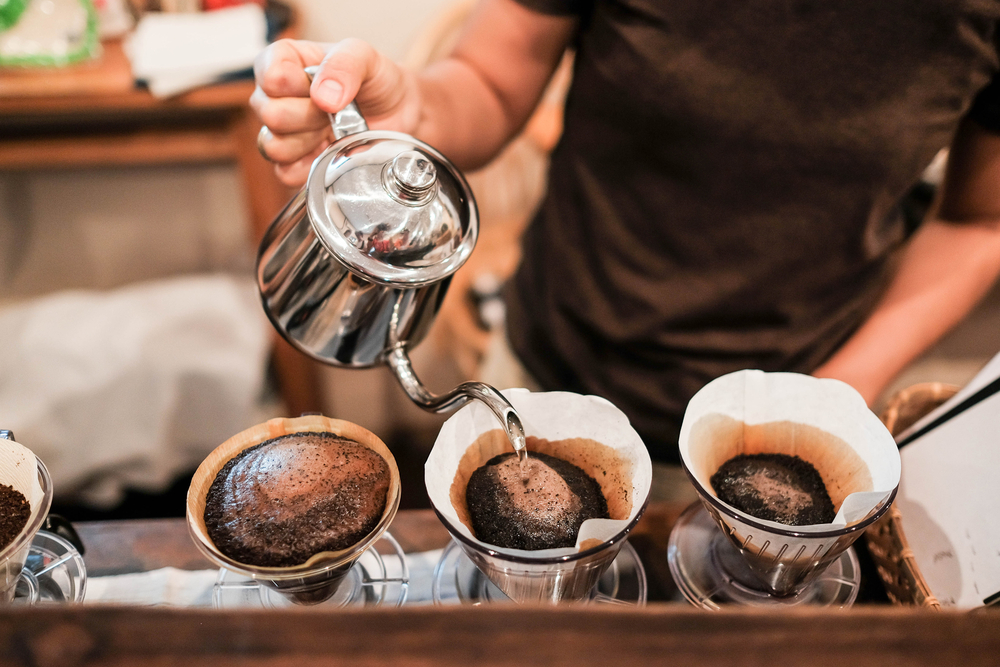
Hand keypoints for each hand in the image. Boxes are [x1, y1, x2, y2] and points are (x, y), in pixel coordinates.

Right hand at [251, 38, 421, 186]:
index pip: (270, 76)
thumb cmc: (375, 79)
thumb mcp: (366, 57)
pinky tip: (332, 150)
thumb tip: (323, 97)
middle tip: (337, 110)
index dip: (298, 85)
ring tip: (335, 129)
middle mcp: (274, 96)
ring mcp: (281, 132)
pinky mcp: (294, 163)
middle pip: (270, 114)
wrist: (397, 112)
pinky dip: (313, 166)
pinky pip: (286, 173)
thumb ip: (344, 65)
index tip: (323, 86)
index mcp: (282, 61)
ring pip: (274, 146)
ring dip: (311, 141)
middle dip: (311, 115)